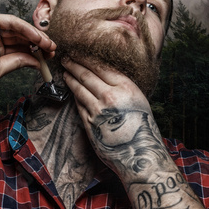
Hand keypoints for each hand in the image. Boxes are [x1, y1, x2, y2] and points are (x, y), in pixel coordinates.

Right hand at [0, 14, 55, 89]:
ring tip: (48, 45)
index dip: (36, 51)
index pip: (20, 48)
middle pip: (22, 37)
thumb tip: (38, 62)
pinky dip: (26, 29)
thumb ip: (19, 62)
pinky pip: (11, 22)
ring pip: (19, 29)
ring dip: (35, 36)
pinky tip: (37, 37)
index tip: (50, 57)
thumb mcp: (1, 68)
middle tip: (53, 50)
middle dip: (39, 43)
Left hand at [62, 58, 167, 179]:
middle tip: (66, 58)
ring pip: (79, 89)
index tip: (79, 53)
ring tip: (65, 71)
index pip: (101, 66)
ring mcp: (98, 110)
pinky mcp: (89, 123)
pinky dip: (74, 95)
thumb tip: (104, 74)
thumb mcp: (138, 100)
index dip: (87, 58)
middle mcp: (111, 96)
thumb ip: (121, 86)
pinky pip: (79, 104)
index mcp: (126, 87)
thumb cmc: (142, 127)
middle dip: (74, 65)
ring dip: (70, 78)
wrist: (140, 155)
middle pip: (86, 75)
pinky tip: (71, 90)